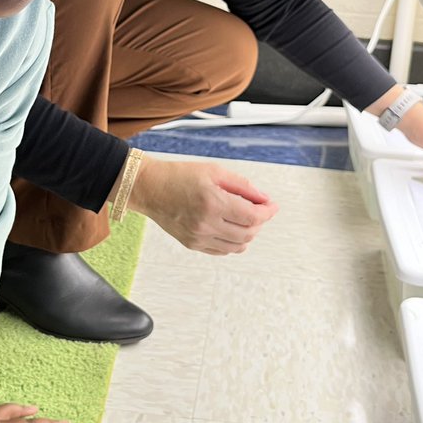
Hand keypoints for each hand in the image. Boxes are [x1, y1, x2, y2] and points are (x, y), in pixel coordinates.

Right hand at [128, 156, 277, 254]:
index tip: (272, 206)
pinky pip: (222, 251)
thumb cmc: (180, 176)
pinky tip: (230, 228)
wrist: (150, 188)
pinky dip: (233, 242)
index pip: (253, 216)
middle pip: (248, 233)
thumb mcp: (214, 171)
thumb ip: (242, 186)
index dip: (268, 212)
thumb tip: (264, 199)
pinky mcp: (192, 244)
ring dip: (248, 233)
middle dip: (260, 222)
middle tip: (259, 209)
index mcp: (213, 203)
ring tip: (245, 218)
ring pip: (238, 246)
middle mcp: (206, 224)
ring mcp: (199, 237)